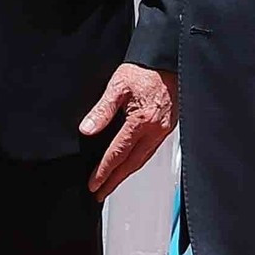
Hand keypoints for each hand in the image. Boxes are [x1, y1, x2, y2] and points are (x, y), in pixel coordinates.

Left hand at [81, 64, 176, 200]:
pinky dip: (137, 163)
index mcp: (141, 121)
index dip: (104, 170)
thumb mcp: (118, 86)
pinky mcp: (167, 128)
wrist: (168, 61)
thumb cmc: (145, 70)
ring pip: (142, 160)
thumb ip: (102, 110)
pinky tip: (130, 165)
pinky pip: (150, 152)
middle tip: (100, 193)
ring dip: (125, 174)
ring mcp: (163, 131)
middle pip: (131, 164)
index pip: (118, 153)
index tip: (93, 183)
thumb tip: (87, 129)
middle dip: (114, 181)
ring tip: (112, 184)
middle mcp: (154, 130)